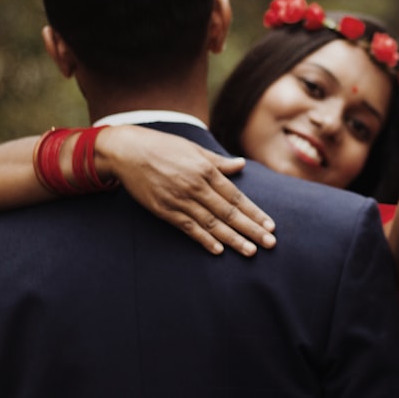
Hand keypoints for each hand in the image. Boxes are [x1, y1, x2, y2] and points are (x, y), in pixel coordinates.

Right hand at [96, 126, 276, 256]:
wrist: (128, 151)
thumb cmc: (164, 147)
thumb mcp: (194, 149)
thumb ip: (219, 162)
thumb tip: (241, 165)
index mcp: (206, 170)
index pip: (236, 196)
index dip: (254, 212)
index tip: (270, 225)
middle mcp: (196, 186)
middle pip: (228, 213)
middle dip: (251, 229)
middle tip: (269, 244)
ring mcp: (179, 200)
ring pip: (211, 224)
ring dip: (232, 239)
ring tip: (250, 251)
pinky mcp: (164, 210)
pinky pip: (188, 228)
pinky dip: (204, 240)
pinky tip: (218, 250)